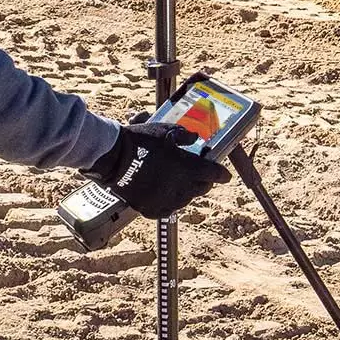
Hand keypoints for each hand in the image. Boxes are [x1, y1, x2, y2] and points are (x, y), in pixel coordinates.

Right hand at [83, 121, 230, 218]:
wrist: (113, 158)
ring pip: (185, 199)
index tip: (225, 175)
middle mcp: (180, 187)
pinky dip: (169, 201)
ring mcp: (165, 200)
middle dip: (204, 181)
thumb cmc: (140, 141)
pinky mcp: (151, 209)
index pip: (213, 174)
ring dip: (187, 191)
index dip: (221, 174)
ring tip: (181, 182)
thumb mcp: (165, 130)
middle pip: (201, 188)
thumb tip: (195, 139)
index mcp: (187, 167)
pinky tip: (165, 193)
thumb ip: (184, 135)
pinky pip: (167, 208)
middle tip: (201, 175)